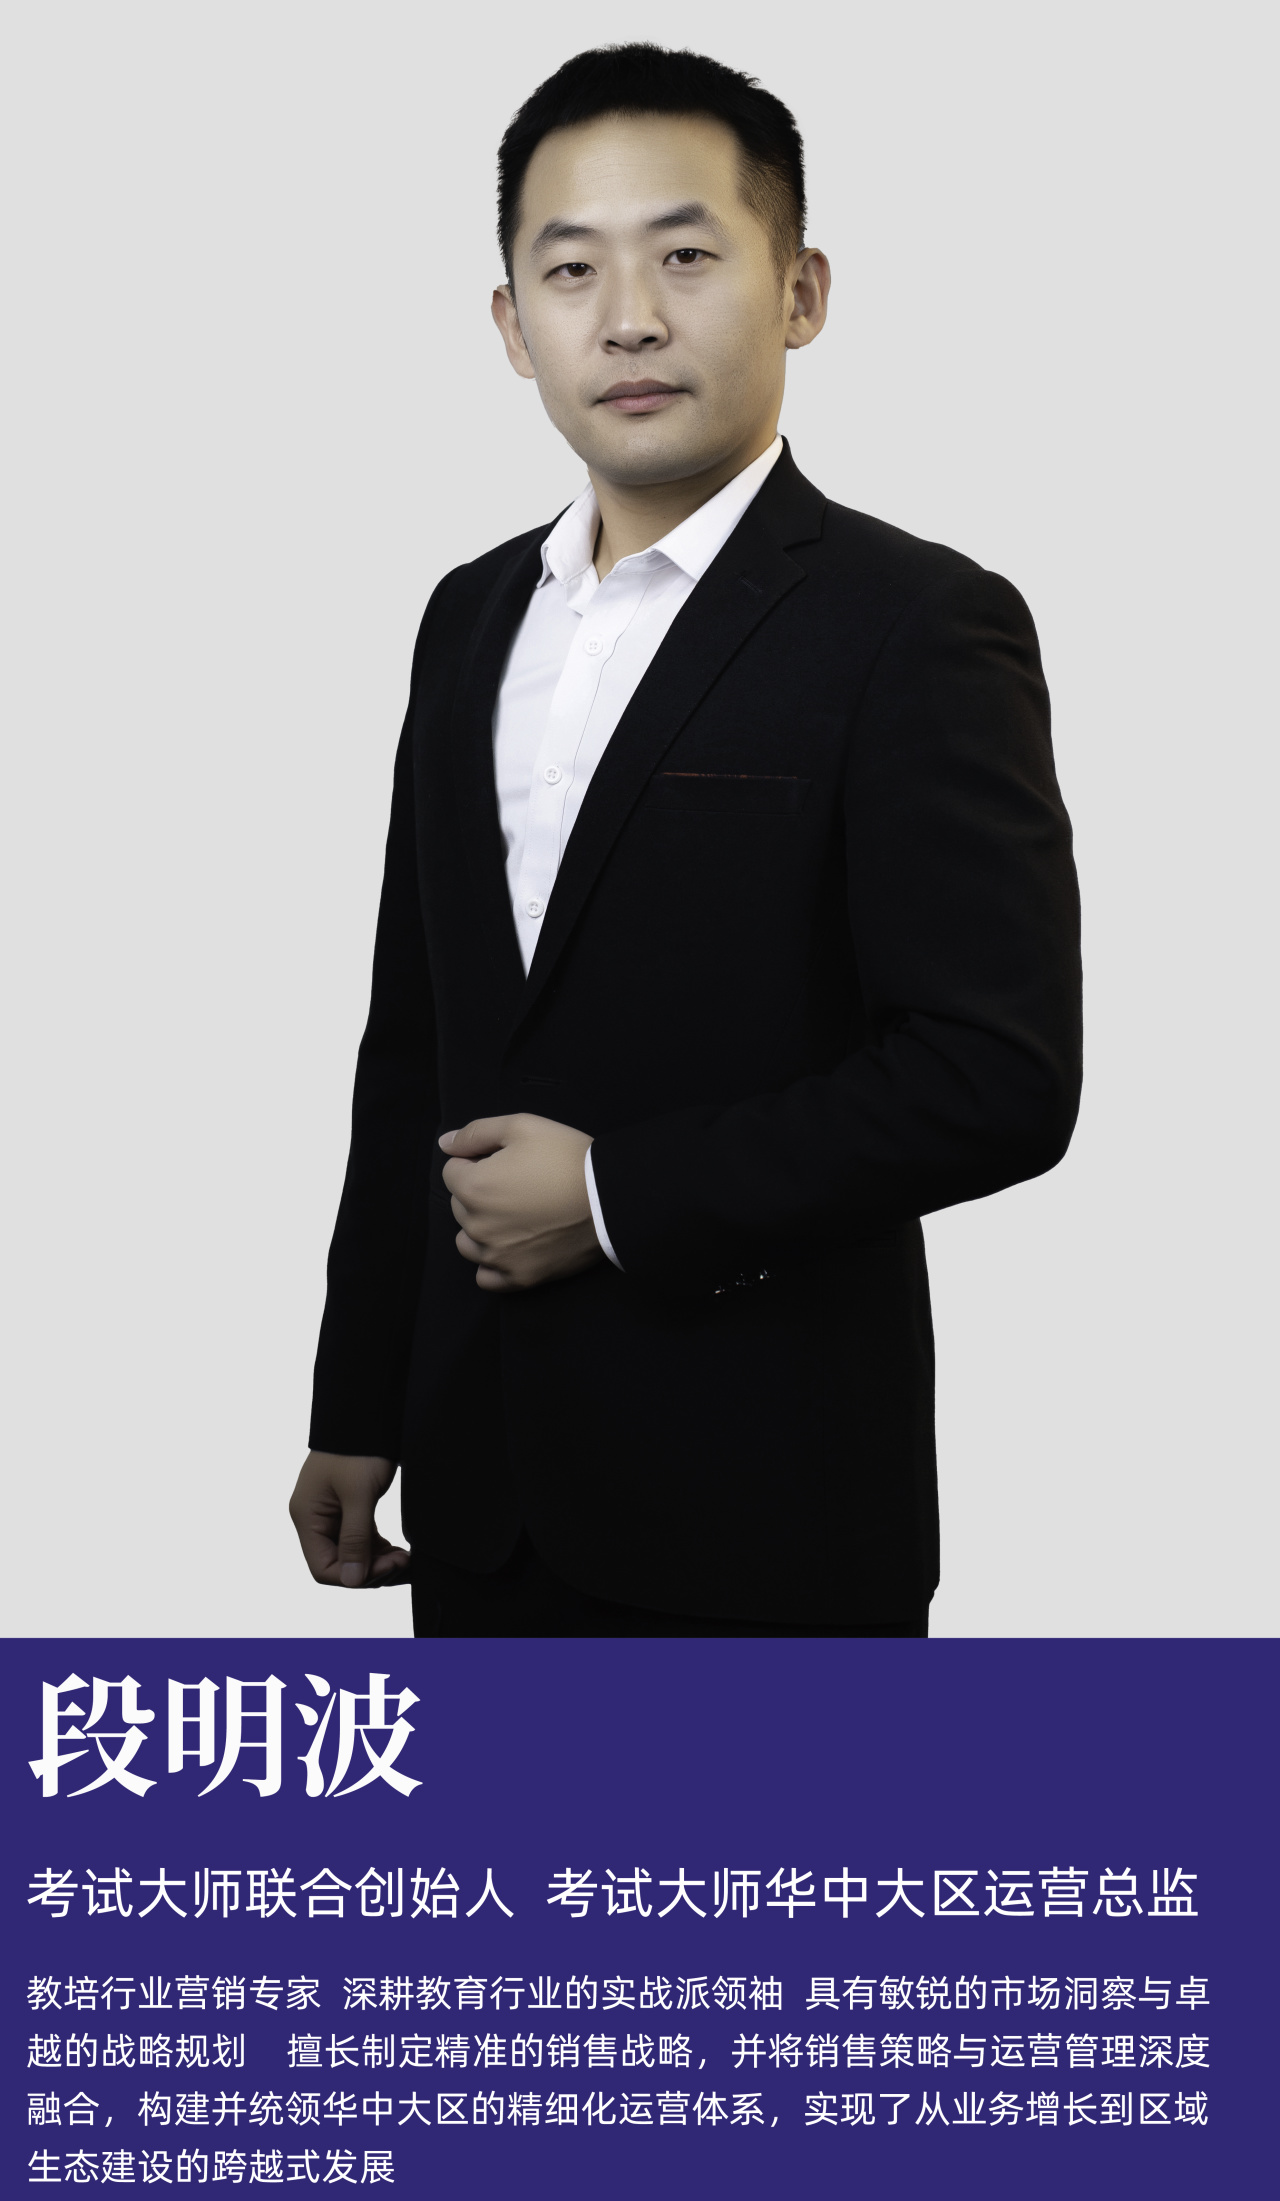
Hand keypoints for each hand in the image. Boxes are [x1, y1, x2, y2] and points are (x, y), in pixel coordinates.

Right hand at [289, 1451, 410, 1586]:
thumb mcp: (359, 1495)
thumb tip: (353, 1581)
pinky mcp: (348, 1509)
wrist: (367, 1414)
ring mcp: (331, 1515)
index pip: (323, 1568)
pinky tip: (399, 1551)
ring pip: (352, 1555)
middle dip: (371, 1570)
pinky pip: (361, 1540)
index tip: (388, 1567)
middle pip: (339, 1564)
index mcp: (308, 1517)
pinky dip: (379, 1550)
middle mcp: (315, 1520)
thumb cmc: (358, 1450)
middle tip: (403, 1562)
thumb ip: (355, 1539)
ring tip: (405, 1559)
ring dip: (378, 1562)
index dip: (354, 1576)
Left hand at [440, 1112, 603, 1290]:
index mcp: (474, 1188)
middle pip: (459, 1206)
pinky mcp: (520, 1277)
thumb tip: (445, 1143)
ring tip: (514, 1215)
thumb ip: (476, 1133)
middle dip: (479, 1192)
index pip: (452, 1171)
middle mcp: (478, 1227)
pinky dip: (492, 1263)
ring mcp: (497, 1256)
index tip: (506, 1162)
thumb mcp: (522, 1127)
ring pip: (467, 1242)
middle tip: (518, 1184)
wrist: (611, 1198)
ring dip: (480, 1228)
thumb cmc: (566, 1157)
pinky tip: (510, 1247)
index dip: (477, 1161)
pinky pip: (486, 1277)